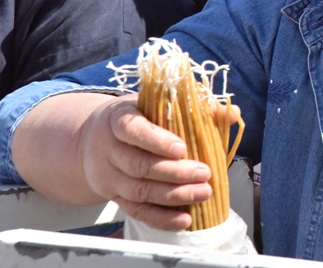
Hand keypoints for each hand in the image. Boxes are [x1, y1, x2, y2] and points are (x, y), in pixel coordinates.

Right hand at [78, 96, 213, 229]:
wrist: (92, 139)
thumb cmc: (136, 117)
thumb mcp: (154, 104)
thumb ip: (194, 108)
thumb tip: (231, 113)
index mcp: (118, 119)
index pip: (133, 130)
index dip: (156, 140)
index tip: (182, 148)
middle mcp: (109, 149)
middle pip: (139, 165)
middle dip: (175, 173)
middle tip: (204, 173)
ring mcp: (109, 176)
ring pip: (139, 190)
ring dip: (174, 196)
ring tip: (203, 193)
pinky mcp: (114, 197)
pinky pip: (137, 211)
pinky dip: (161, 218)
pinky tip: (184, 219)